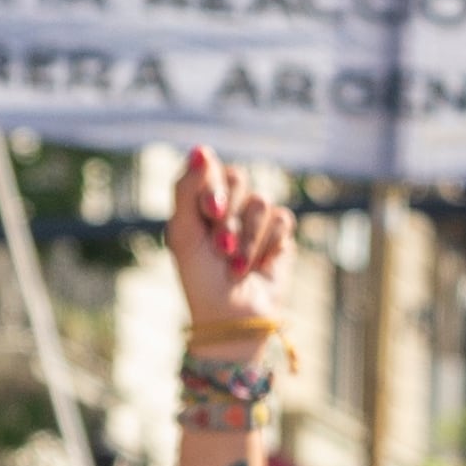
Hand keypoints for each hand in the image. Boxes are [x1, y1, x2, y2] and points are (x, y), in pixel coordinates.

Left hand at [169, 146, 296, 345]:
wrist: (231, 317)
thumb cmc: (200, 279)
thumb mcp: (183, 234)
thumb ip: (186, 189)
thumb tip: (200, 148)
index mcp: (200, 200)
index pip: (210, 167)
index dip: (214, 188)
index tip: (211, 212)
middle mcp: (229, 204)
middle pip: (239, 178)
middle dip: (229, 217)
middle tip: (221, 246)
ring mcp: (255, 218)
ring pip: (261, 202)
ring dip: (247, 239)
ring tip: (236, 266)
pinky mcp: (280, 234)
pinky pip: (282, 219)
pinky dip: (267, 246)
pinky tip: (258, 266)